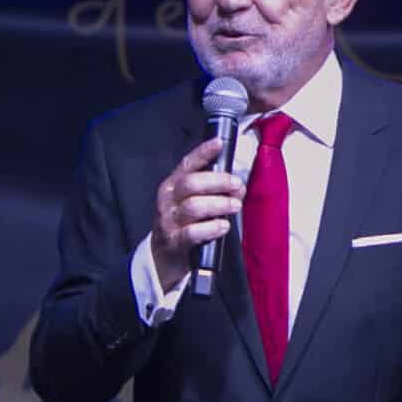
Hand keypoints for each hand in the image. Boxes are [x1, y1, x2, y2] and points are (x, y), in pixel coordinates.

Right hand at [148, 137, 240, 291]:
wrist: (163, 257)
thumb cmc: (183, 224)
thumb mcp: (189, 201)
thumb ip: (206, 190)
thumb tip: (234, 182)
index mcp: (172, 185)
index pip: (187, 165)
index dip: (203, 153)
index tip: (220, 144)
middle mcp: (168, 200)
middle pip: (191, 184)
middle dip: (218, 182)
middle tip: (237, 186)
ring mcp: (168, 221)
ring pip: (193, 207)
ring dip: (219, 204)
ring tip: (235, 206)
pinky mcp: (173, 242)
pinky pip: (192, 233)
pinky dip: (211, 228)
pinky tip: (223, 226)